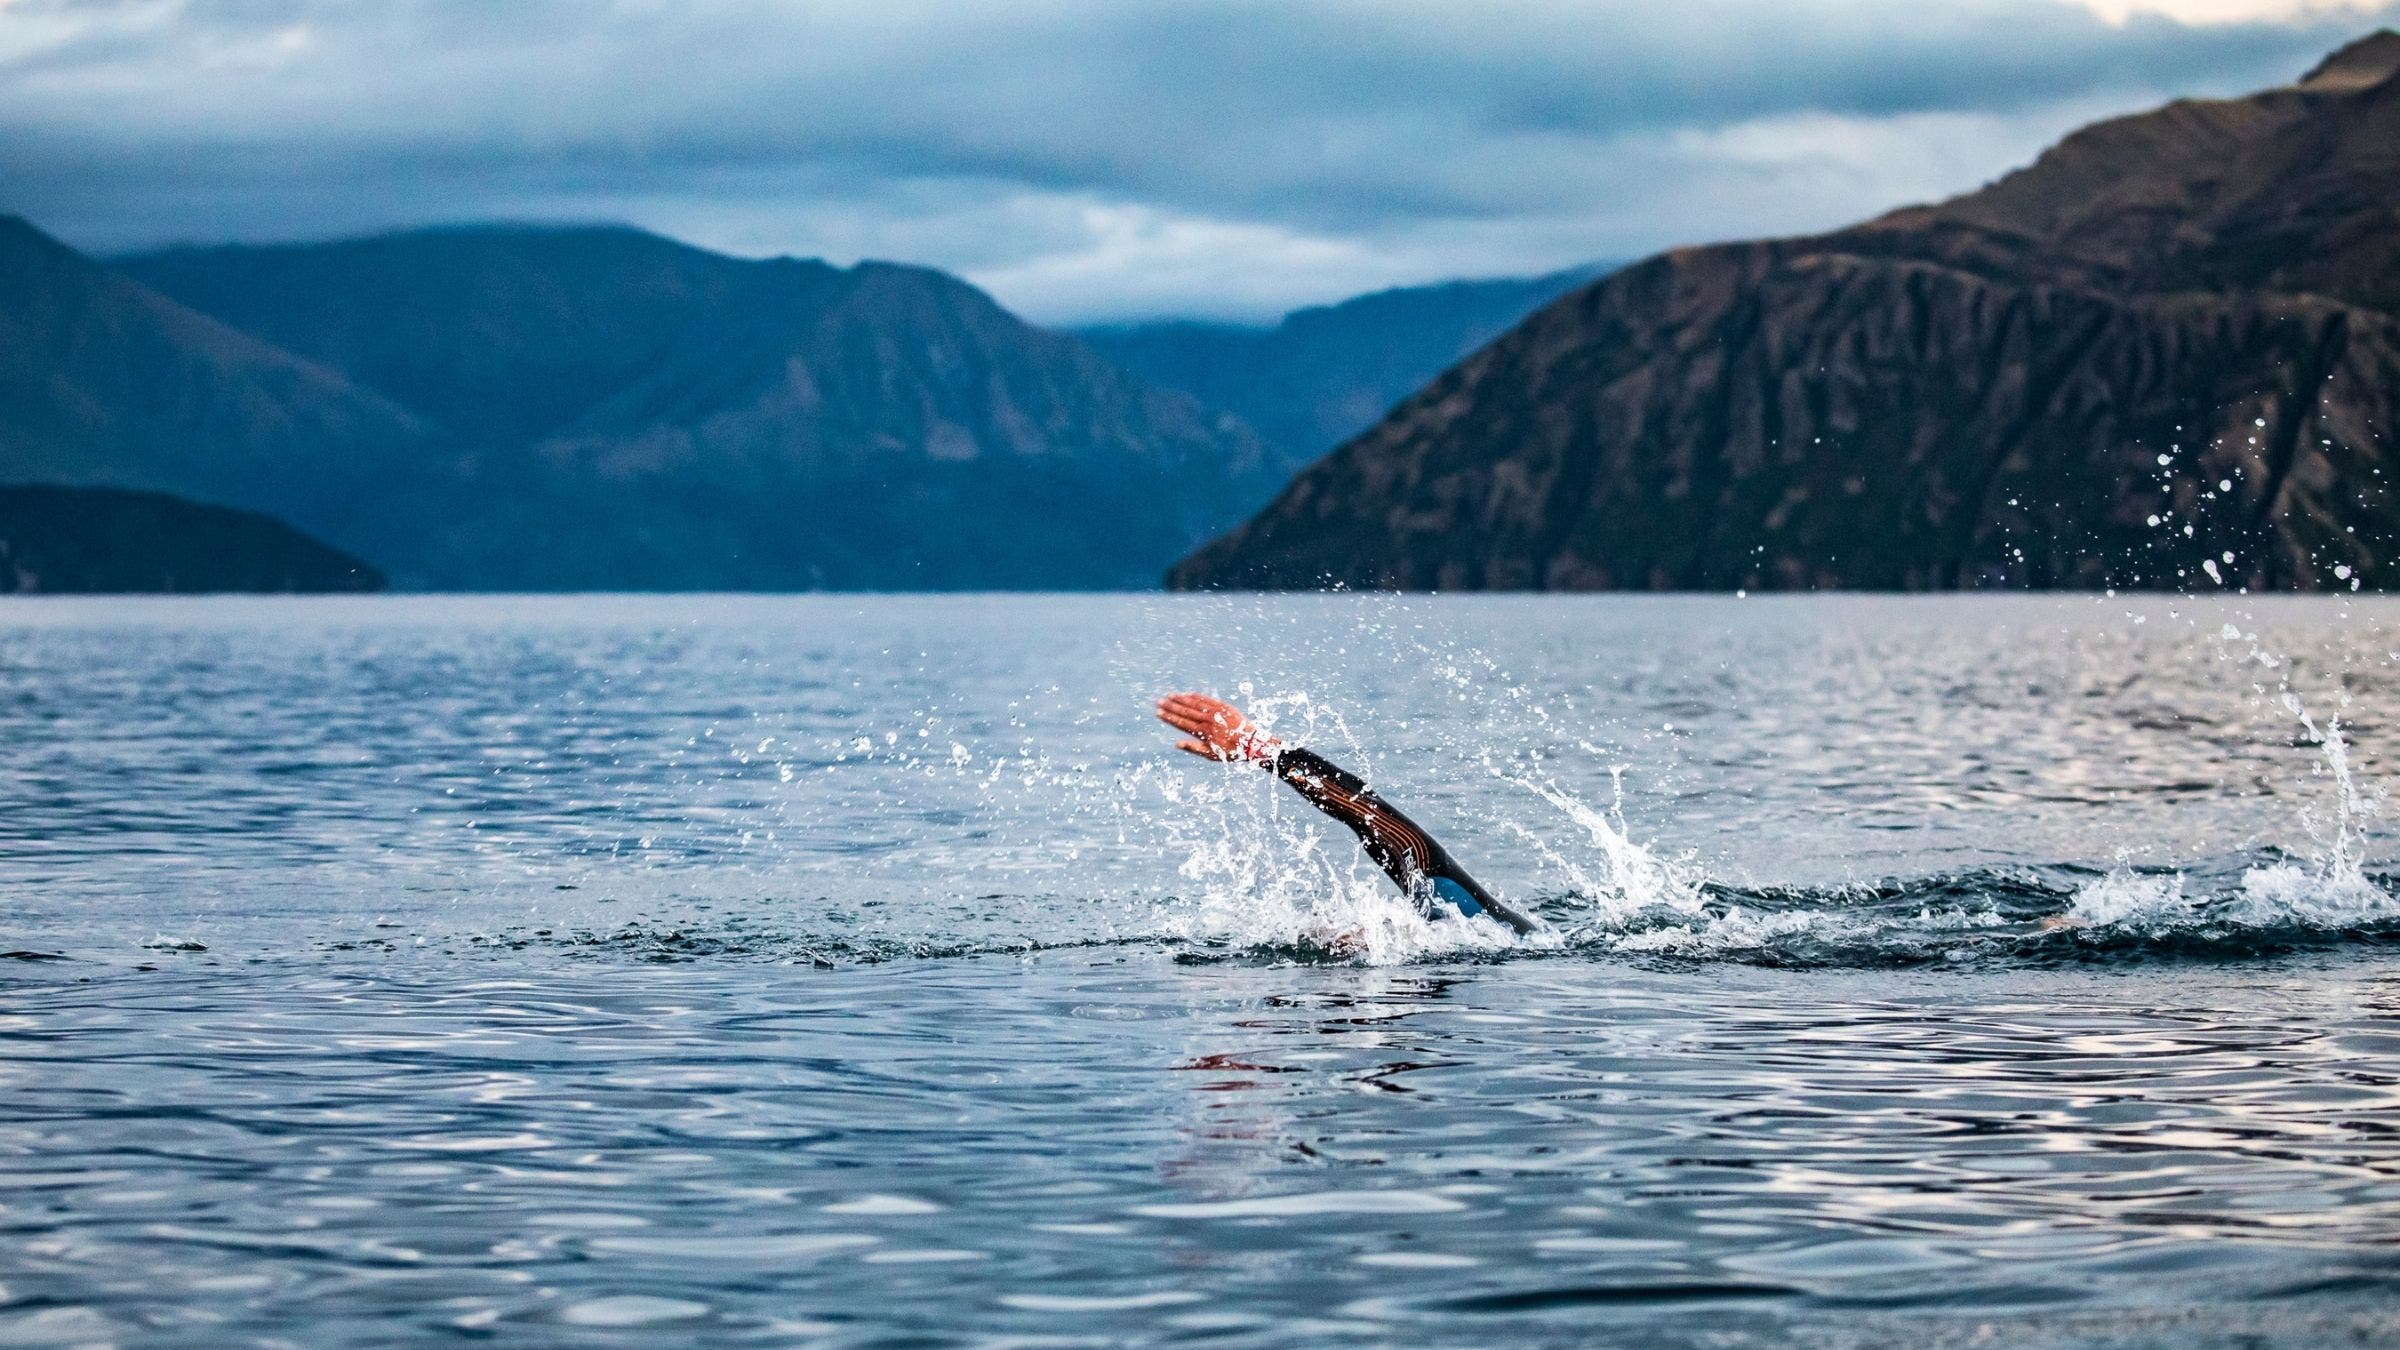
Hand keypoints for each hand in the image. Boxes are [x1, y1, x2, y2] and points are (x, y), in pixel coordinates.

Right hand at [1156, 692, 1281, 762]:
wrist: (1252, 742)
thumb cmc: (1230, 751)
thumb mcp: (1211, 755)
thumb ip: (1193, 748)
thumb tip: (1177, 744)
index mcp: (1203, 732)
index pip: (1181, 723)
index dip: (1169, 717)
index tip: (1158, 713)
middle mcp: (1207, 720)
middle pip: (1185, 711)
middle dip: (1170, 706)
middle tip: (1158, 701)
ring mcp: (1215, 712)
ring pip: (1194, 703)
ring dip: (1181, 699)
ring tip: (1169, 696)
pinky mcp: (1223, 707)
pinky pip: (1207, 700)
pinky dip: (1196, 697)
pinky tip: (1187, 694)